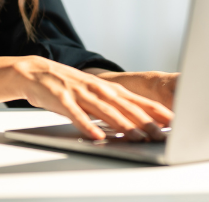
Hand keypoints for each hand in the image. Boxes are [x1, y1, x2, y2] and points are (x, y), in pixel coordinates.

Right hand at [12, 57, 172, 140]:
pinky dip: (87, 126)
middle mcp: (97, 89)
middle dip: (144, 121)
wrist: (35, 71)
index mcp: (108, 88)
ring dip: (122, 125)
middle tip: (159, 134)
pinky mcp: (62, 99)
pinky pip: (76, 115)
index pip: (136, 100)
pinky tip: (97, 136)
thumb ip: (114, 105)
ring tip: (136, 138)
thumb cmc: (69, 86)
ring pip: (105, 111)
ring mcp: (80, 93)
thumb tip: (138, 120)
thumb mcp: (95, 93)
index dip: (155, 110)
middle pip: (125, 107)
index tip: (172, 121)